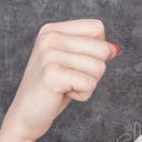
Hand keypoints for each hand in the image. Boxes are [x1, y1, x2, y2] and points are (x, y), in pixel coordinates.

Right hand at [1, 18, 120, 141]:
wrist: (26, 114)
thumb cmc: (53, 88)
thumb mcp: (71, 62)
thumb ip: (91, 50)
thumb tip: (115, 49)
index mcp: (53, 30)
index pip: (97, 27)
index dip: (98, 49)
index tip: (79, 62)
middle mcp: (50, 38)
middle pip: (102, 48)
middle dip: (95, 70)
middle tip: (72, 78)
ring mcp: (50, 55)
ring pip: (99, 67)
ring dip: (88, 84)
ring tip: (67, 86)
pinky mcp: (53, 74)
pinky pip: (90, 84)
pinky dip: (83, 94)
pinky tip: (64, 94)